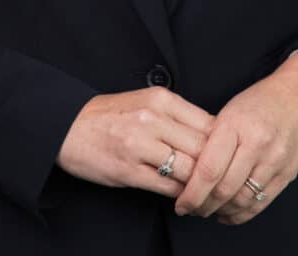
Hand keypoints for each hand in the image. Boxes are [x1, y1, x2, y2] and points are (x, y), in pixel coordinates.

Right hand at [56, 87, 214, 199]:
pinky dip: (180, 195)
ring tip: (207, 194)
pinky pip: (167, 186)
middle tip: (225, 181)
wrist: (69, 126)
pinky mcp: (128, 169)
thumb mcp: (145, 102)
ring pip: (189, 169)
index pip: (209, 123)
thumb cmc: (110, 115)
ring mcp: (140, 144)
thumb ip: (177, 115)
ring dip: (201, 186)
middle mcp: (153, 118)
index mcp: (161, 99)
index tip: (228, 158)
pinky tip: (183, 198)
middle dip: (216, 168)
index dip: (223, 145)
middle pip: (203, 147)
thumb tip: (213, 135)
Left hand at [174, 53, 297, 224]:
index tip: (181, 203)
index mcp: (235, 125)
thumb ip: (212, 140)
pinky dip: (241, 214)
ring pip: (242, 200)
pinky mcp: (287, 174)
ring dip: (221, 211)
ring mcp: (274, 161)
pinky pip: (261, 203)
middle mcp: (257, 144)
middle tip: (191, 208)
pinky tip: (229, 213)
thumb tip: (188, 171)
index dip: (192, 193)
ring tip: (208, 210)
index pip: (209, 169)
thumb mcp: (230, 109)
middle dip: (203, 205)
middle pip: (224, 189)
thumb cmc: (262, 99)